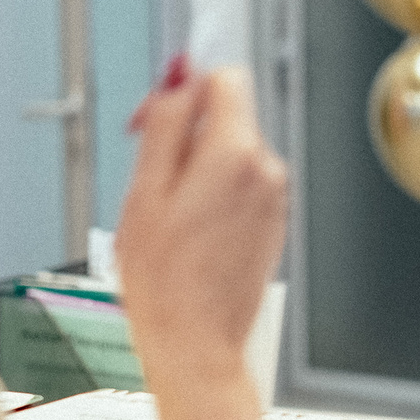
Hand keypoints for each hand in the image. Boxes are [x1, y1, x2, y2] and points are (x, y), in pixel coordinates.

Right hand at [116, 64, 285, 419]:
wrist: (196, 346)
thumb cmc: (165, 284)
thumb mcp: (144, 192)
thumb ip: (165, 123)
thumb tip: (179, 73)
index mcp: (236, 154)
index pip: (223, 77)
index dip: (181, 89)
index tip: (153, 120)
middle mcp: (267, 171)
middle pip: (226, 117)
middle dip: (185, 136)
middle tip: (151, 183)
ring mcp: (274, 200)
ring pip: (230, 154)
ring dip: (196, 171)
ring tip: (168, 220)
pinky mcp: (273, 224)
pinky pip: (240, 188)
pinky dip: (212, 199)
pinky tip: (189, 237)